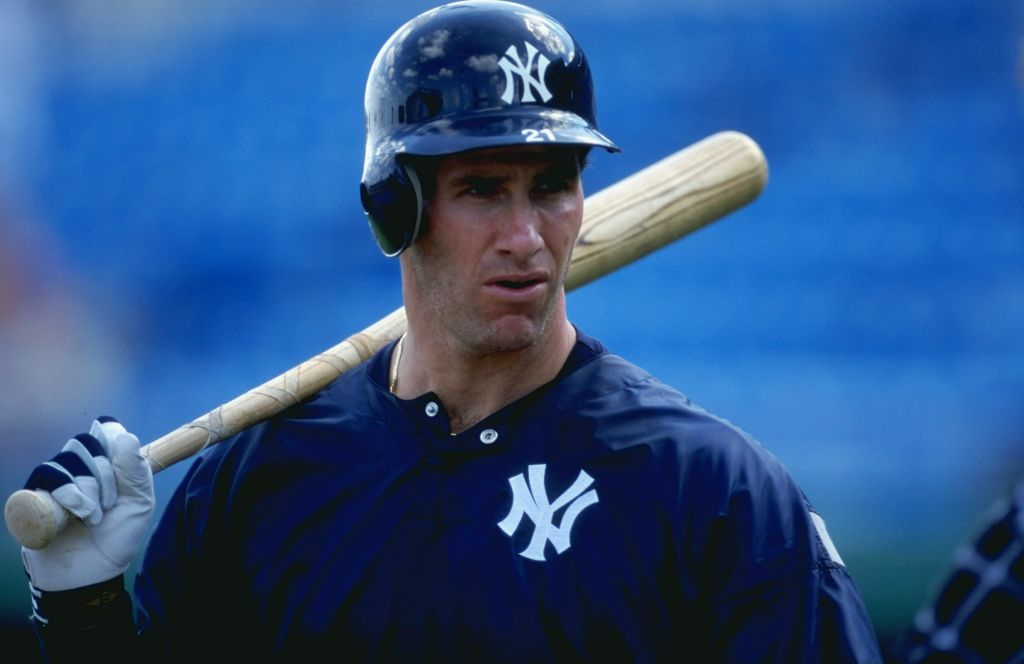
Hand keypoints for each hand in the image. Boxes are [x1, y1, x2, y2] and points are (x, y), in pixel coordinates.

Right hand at [21, 417, 154, 591]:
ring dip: (87, 487)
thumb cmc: (118, 536)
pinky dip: (67, 491)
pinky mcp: (37, 494)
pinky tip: (78, 512)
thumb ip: (137, 471)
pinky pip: (47, 474)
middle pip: (87, 442)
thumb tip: (126, 436)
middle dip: (104, 472)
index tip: (122, 461)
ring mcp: (59, 479)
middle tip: (111, 503)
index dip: (112, 437)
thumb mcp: (140, 503)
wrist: (92, 571)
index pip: (106, 430)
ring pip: (67, 458)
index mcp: (109, 463)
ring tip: (95, 516)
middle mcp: (82, 466)